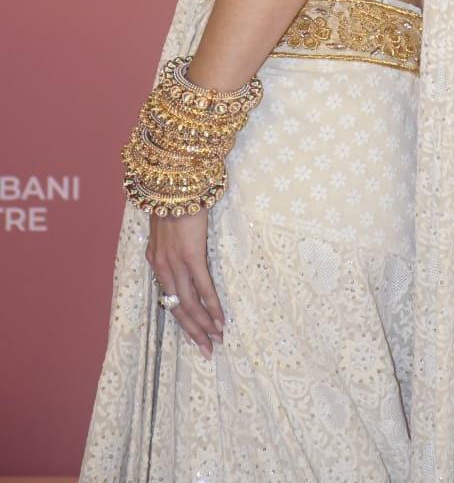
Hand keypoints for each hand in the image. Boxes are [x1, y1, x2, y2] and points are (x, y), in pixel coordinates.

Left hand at [146, 209, 222, 359]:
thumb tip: (188, 254)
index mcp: (155, 262)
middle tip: (208, 350)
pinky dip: (211, 306)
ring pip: (188, 304)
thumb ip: (175, 244)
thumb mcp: (169, 227)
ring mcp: (175, 263)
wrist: (176, 182)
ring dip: (203, 325)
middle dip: (193, 332)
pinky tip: (220, 319)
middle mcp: (162, 267)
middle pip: (177, 308)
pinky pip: (202, 287)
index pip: (168, 300)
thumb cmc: (176, 200)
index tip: (195, 337)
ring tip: (216, 339)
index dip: (182, 321)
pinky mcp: (191, 255)